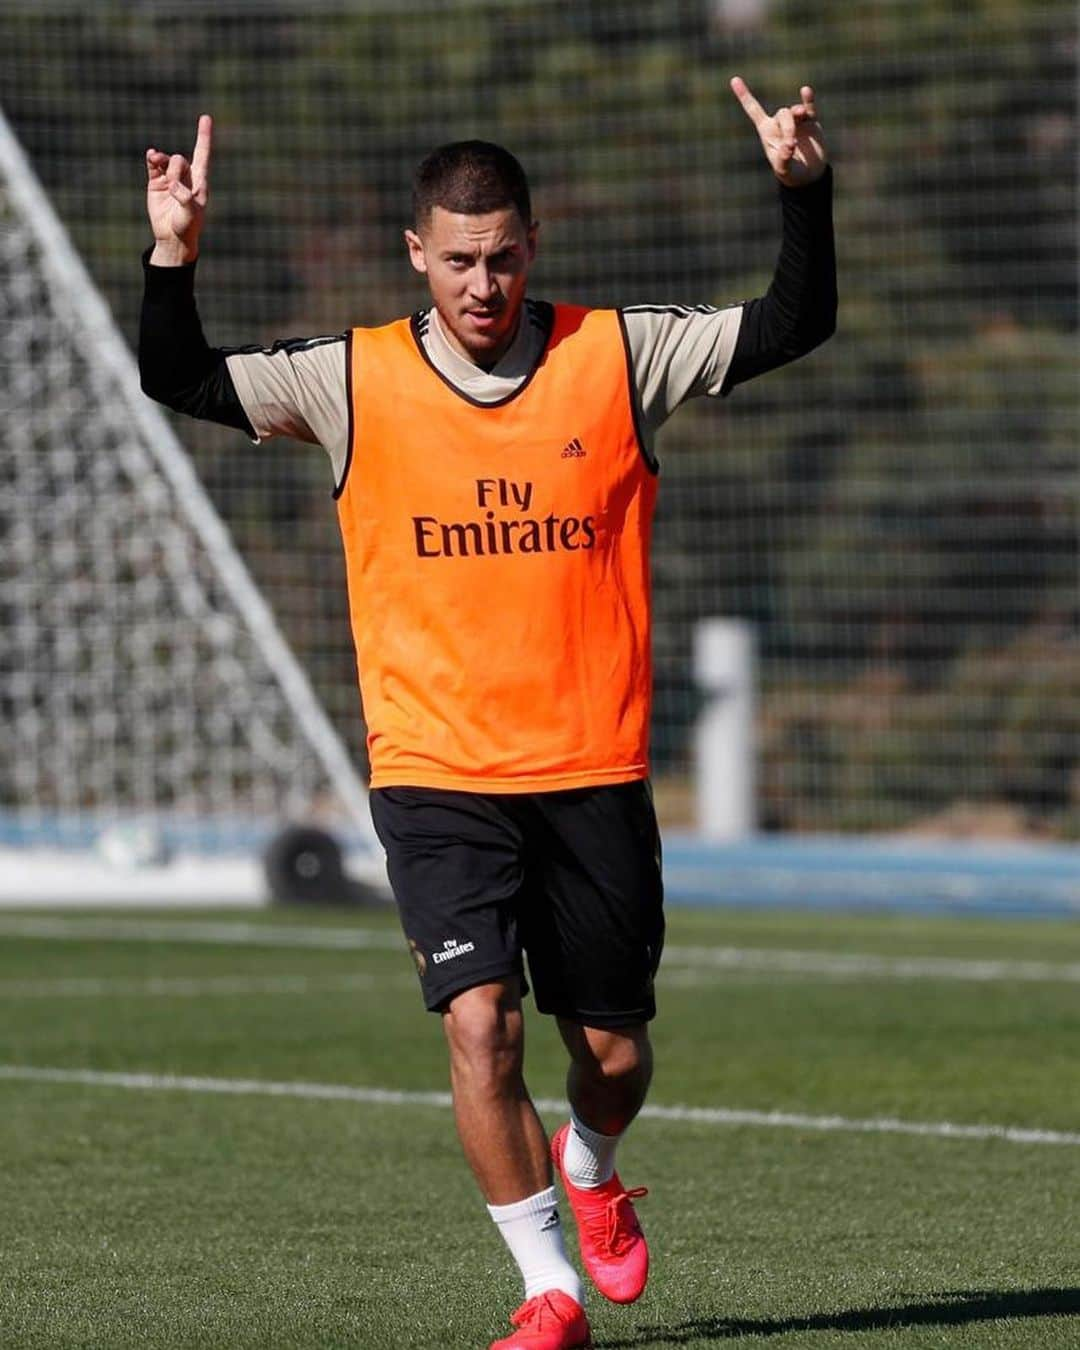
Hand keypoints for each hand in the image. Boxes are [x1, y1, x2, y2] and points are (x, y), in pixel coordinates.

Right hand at [145, 114, 212, 263]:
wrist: (172, 237)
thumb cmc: (188, 226)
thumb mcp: (191, 214)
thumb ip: (184, 198)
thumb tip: (172, 185)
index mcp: (199, 181)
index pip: (202, 154)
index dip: (203, 136)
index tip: (206, 117)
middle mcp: (185, 176)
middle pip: (179, 160)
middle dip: (175, 169)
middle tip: (173, 187)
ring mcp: (169, 178)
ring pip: (165, 160)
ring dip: (161, 161)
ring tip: (155, 162)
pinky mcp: (156, 182)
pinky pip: (153, 165)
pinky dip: (152, 159)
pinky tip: (151, 156)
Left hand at [730, 78, 827, 187]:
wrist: (809, 175)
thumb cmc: (791, 173)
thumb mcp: (783, 170)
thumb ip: (783, 159)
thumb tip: (789, 145)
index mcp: (767, 132)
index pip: (754, 110)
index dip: (745, 95)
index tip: (734, 79)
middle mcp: (780, 123)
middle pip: (781, 113)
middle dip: (787, 126)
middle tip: (791, 143)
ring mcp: (796, 121)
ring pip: (793, 110)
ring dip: (797, 115)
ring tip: (802, 118)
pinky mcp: (810, 121)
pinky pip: (808, 106)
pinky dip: (807, 99)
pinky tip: (805, 91)